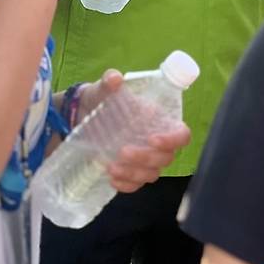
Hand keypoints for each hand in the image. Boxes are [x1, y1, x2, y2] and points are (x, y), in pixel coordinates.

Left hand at [78, 71, 190, 192]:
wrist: (82, 116)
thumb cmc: (100, 99)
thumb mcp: (103, 88)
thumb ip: (109, 81)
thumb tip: (115, 78)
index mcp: (158, 120)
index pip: (181, 134)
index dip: (173, 140)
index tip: (152, 139)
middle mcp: (156, 141)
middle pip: (166, 158)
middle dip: (145, 157)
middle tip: (121, 152)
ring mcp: (144, 159)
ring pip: (152, 174)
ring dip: (134, 174)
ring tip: (111, 167)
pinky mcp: (131, 171)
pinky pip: (137, 185)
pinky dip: (127, 185)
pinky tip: (112, 179)